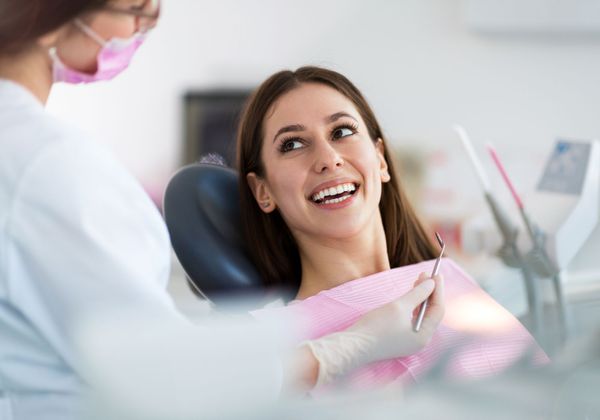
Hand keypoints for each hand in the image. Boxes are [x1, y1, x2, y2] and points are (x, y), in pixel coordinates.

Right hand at [303, 273, 444, 386]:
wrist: (354, 345)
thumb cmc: (377, 326)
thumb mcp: (399, 306)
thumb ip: (418, 294)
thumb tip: (432, 283)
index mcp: (424, 336)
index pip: (438, 310)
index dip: (437, 290)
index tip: (436, 274)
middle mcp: (420, 341)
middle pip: (431, 313)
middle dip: (429, 293)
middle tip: (426, 274)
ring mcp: (410, 341)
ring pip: (421, 315)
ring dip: (420, 298)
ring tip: (418, 280)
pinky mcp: (400, 339)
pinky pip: (412, 320)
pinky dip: (412, 306)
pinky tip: (410, 295)